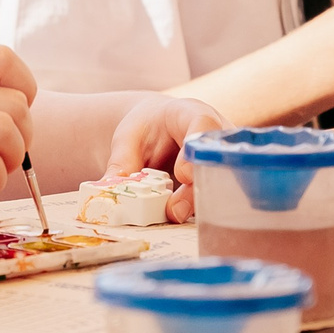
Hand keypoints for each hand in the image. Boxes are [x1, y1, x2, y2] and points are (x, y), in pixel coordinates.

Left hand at [101, 94, 227, 223]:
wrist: (157, 130)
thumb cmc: (146, 129)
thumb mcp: (127, 138)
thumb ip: (121, 162)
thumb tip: (110, 190)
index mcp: (192, 114)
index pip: (203, 124)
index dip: (195, 151)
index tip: (183, 174)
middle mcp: (215, 137)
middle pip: (215, 161)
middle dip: (196, 189)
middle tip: (174, 210)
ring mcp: (223, 161)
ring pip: (221, 185)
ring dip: (196, 205)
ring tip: (172, 215)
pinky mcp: (220, 183)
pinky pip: (216, 199)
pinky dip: (196, 211)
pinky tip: (179, 218)